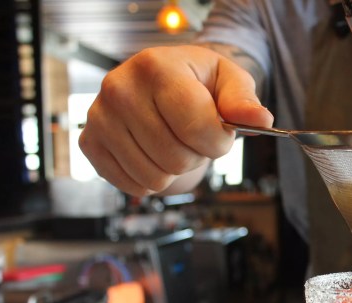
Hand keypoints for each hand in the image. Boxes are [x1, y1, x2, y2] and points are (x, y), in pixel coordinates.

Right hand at [79, 45, 273, 195]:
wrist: (160, 85)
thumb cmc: (199, 84)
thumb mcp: (229, 81)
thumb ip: (244, 102)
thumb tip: (261, 120)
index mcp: (156, 67)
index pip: (195, 125)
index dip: (218, 142)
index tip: (220, 134)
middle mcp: (119, 88)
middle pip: (175, 157)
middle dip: (197, 156)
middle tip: (193, 138)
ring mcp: (99, 117)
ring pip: (155, 177)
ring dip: (175, 170)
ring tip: (174, 143)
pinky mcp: (90, 143)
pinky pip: (133, 186)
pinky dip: (153, 181)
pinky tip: (154, 155)